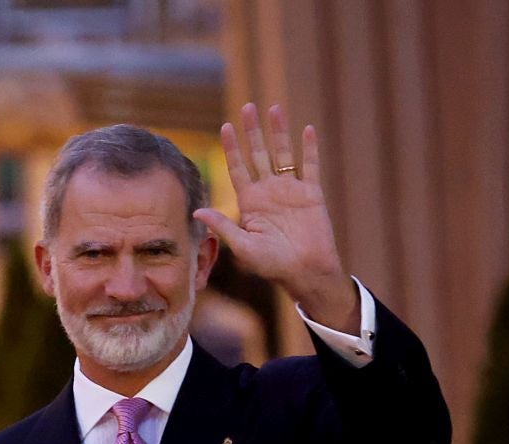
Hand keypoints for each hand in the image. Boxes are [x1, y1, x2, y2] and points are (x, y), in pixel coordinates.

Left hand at [193, 102, 356, 329]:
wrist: (305, 271)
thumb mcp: (243, 246)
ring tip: (274, 108)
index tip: (225, 126)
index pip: (238, 168)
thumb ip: (223, 226)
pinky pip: (310, 165)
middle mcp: (268, 191)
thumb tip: (197, 212)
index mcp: (250, 202)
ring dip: (279, 132)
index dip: (232, 148)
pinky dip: (308, 148)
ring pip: (283, 154)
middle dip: (253, 131)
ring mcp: (290, 190)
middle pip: (259, 154)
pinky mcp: (311, 193)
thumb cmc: (272, 264)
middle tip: (248, 107)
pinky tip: (306, 129)